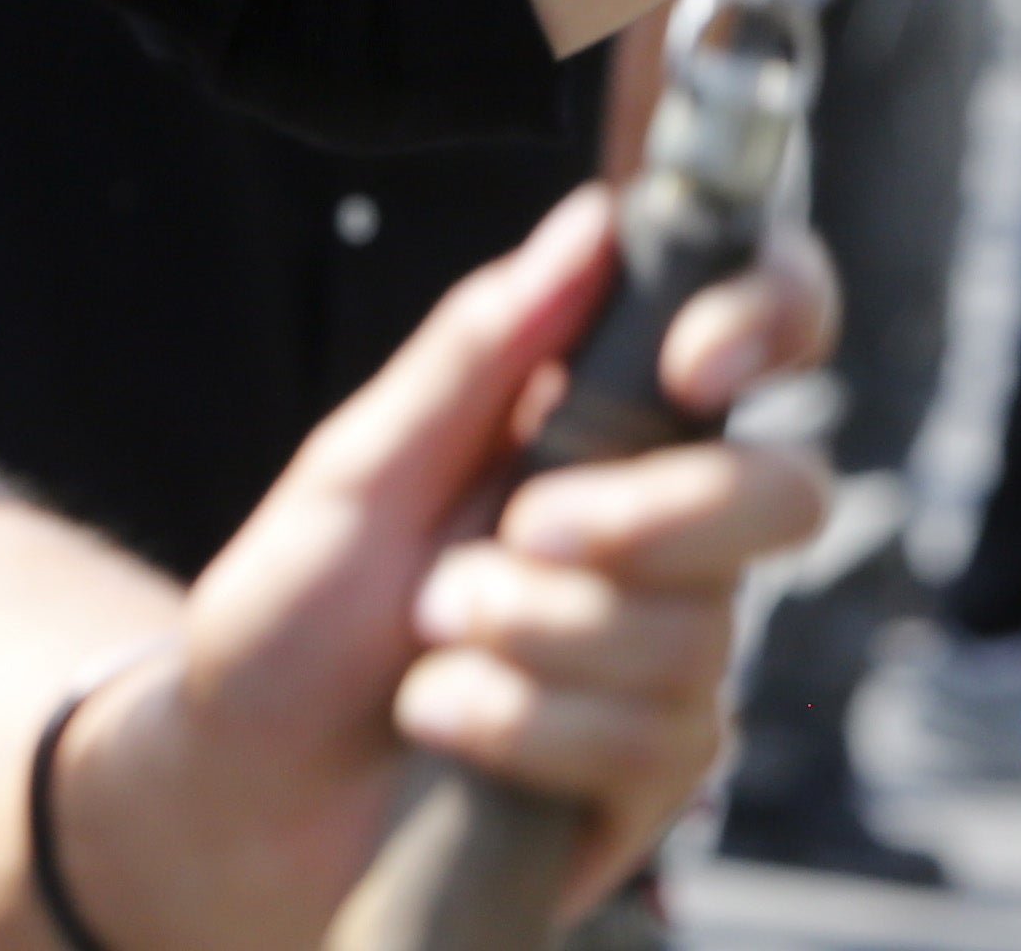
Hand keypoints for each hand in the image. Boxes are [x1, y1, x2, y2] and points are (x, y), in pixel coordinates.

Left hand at [52, 192, 835, 940]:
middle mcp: (660, 533)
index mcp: (598, 426)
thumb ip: (475, 352)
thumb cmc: (291, 621)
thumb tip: (589, 222)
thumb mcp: (358, 468)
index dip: (769, 318)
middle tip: (517, 533)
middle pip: (780, 494)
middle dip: (648, 518)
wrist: (240, 798)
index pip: (759, 332)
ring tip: (427, 644)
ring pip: (694, 630)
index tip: (696, 364)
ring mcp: (667, 658)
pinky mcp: (652, 776)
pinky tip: (445, 724)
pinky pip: (652, 741)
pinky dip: (524, 727)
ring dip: (532, 636)